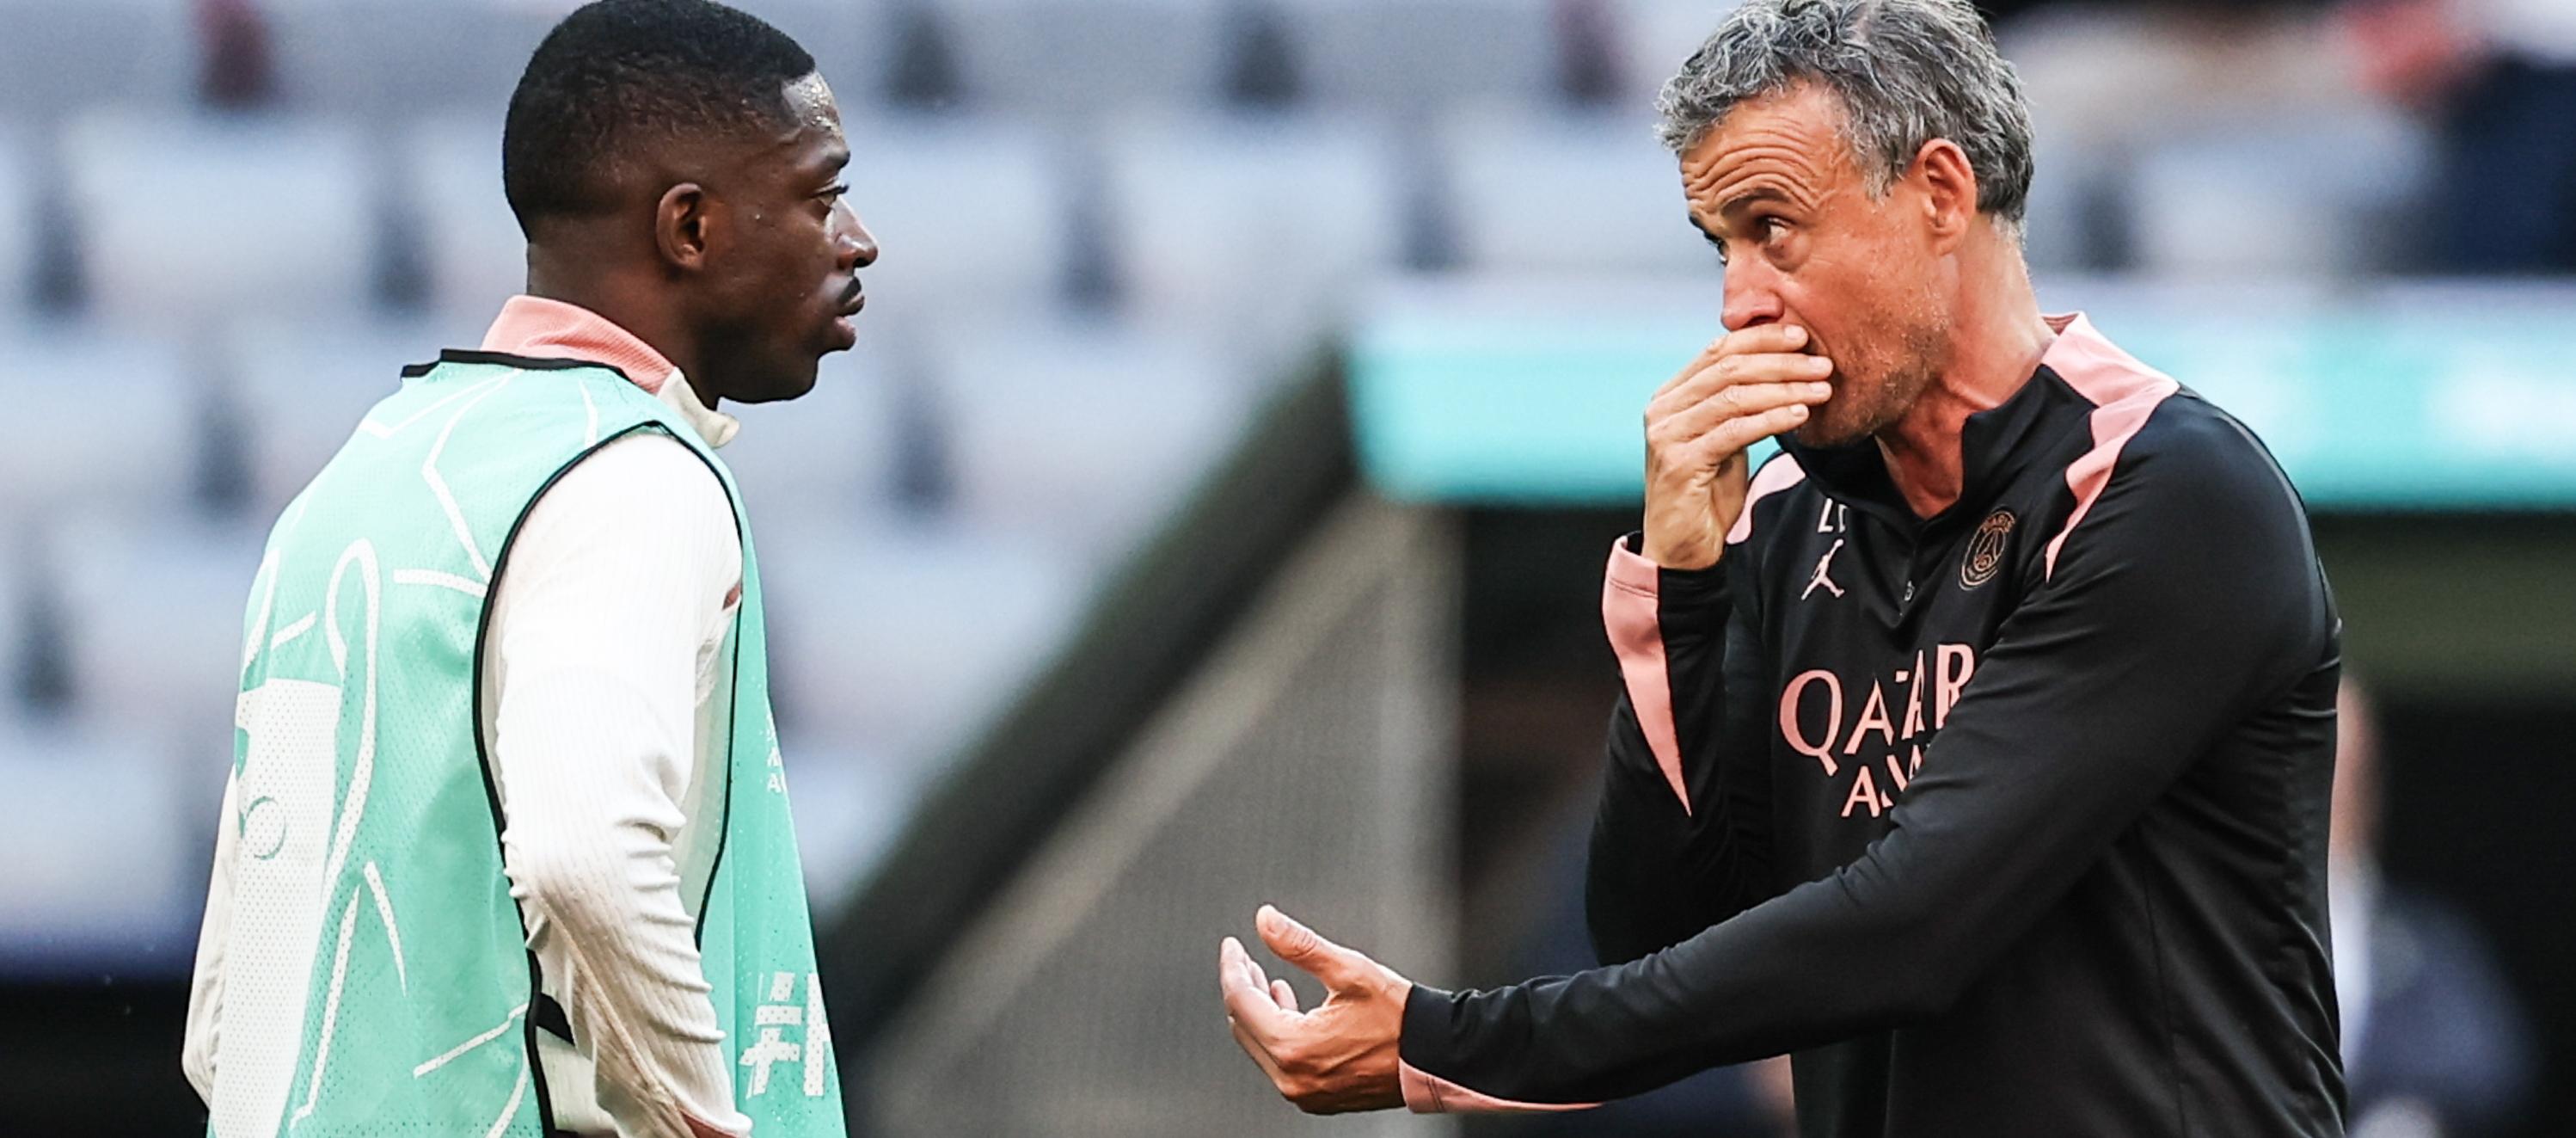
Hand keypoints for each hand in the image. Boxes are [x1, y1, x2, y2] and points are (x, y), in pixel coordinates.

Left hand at [1219, 905, 1410, 1113]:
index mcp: (1293, 1047)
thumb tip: (1264, 919)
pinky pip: (1280, 1061)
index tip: (1232, 945)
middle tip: (1244, 957)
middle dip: (1241, 987)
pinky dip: (1276, 1032)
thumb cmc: (1398, 1015)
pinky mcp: (1316, 1097)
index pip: (1240, 1001)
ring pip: (1260, 1045)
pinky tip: (1285, 1006)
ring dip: (1257, 1009)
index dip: (1232, 967)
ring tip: (1263, 978)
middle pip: (1244, 1025)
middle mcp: (1291, 1077)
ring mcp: (1303, 1093)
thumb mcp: (1349, 971)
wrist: (1434, 1057)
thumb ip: (1301, 945)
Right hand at [1642, 324, 1833, 569]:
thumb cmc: (1706, 491)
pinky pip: (1734, 431)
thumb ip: (1737, 403)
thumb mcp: (1723, 437)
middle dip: (1781, 362)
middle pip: (1728, 369)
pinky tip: (1800, 416)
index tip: (1801, 336)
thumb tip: (1783, 366)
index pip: (1718, 350)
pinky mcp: (1679, 462)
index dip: (1761, 338)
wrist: (1680, 546)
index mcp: (1671, 395)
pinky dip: (1771, 419)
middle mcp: (1662, 409)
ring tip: (1821, 389)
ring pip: (1733, 397)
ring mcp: (1667, 435)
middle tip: (1822, 364)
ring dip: (1785, 389)